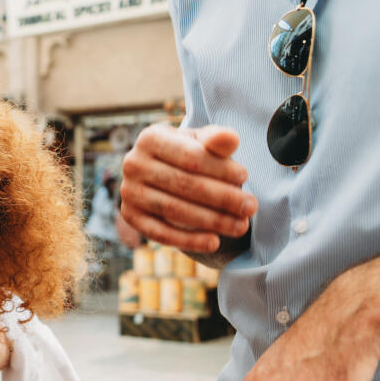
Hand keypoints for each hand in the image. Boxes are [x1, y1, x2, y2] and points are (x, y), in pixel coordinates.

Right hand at [120, 124, 257, 253]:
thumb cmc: (189, 154)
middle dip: (222, 197)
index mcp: (150, 137)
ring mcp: (128, 192)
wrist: (162, 171)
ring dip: (212, 221)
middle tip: (251, 207)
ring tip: (241, 226)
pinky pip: (161, 233)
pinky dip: (189, 241)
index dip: (219, 168)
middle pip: (184, 184)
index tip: (245, 177)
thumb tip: (231, 138)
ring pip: (174, 210)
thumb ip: (216, 140)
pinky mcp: (130, 216)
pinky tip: (215, 242)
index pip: (190, 157)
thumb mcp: (202, 143)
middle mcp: (132, 163)